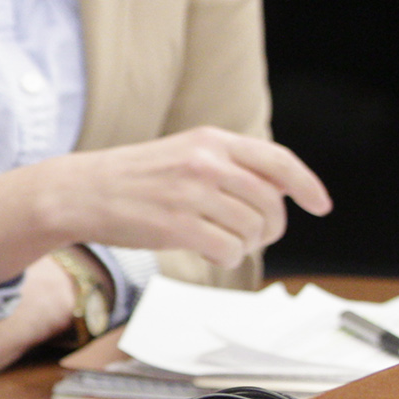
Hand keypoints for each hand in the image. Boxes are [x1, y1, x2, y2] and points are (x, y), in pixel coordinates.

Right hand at [0, 127, 330, 277]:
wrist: (78, 192)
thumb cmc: (130, 177)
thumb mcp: (182, 153)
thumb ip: (228, 165)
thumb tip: (278, 190)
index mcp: (209, 141)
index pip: (277, 161)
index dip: (306, 185)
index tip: (319, 205)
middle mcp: (204, 163)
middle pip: (270, 203)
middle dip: (271, 227)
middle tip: (256, 235)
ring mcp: (190, 194)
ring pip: (251, 231)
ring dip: (245, 245)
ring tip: (220, 241)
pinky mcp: (177, 226)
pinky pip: (228, 251)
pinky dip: (225, 257)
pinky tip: (206, 250)